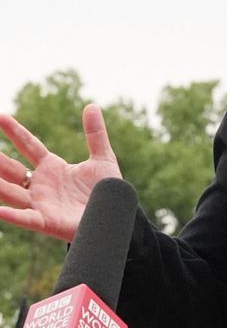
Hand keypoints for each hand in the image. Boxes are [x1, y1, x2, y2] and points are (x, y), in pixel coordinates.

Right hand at [0, 104, 121, 241]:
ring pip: (11, 192)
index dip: (14, 131)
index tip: (0, 115)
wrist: (115, 217)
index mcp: (52, 167)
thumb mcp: (103, 158)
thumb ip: (95, 134)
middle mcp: (41, 185)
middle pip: (11, 169)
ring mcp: (41, 203)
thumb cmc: (106, 191)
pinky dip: (11, 215)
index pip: (28, 145)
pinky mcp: (47, 221)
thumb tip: (92, 105)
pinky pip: (26, 218)